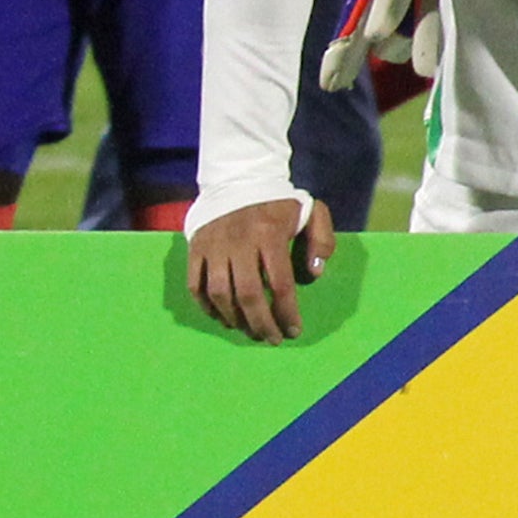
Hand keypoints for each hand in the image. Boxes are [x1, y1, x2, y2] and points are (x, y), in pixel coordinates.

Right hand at [188, 195, 336, 340]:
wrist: (238, 177)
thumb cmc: (279, 202)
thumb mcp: (311, 211)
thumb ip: (322, 240)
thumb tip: (314, 274)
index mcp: (269, 235)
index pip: (279, 283)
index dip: (287, 312)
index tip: (294, 331)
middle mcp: (239, 243)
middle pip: (248, 295)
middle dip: (261, 324)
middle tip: (272, 339)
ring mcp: (213, 246)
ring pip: (219, 294)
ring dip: (235, 319)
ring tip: (249, 332)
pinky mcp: (195, 249)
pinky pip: (196, 286)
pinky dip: (208, 307)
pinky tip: (224, 318)